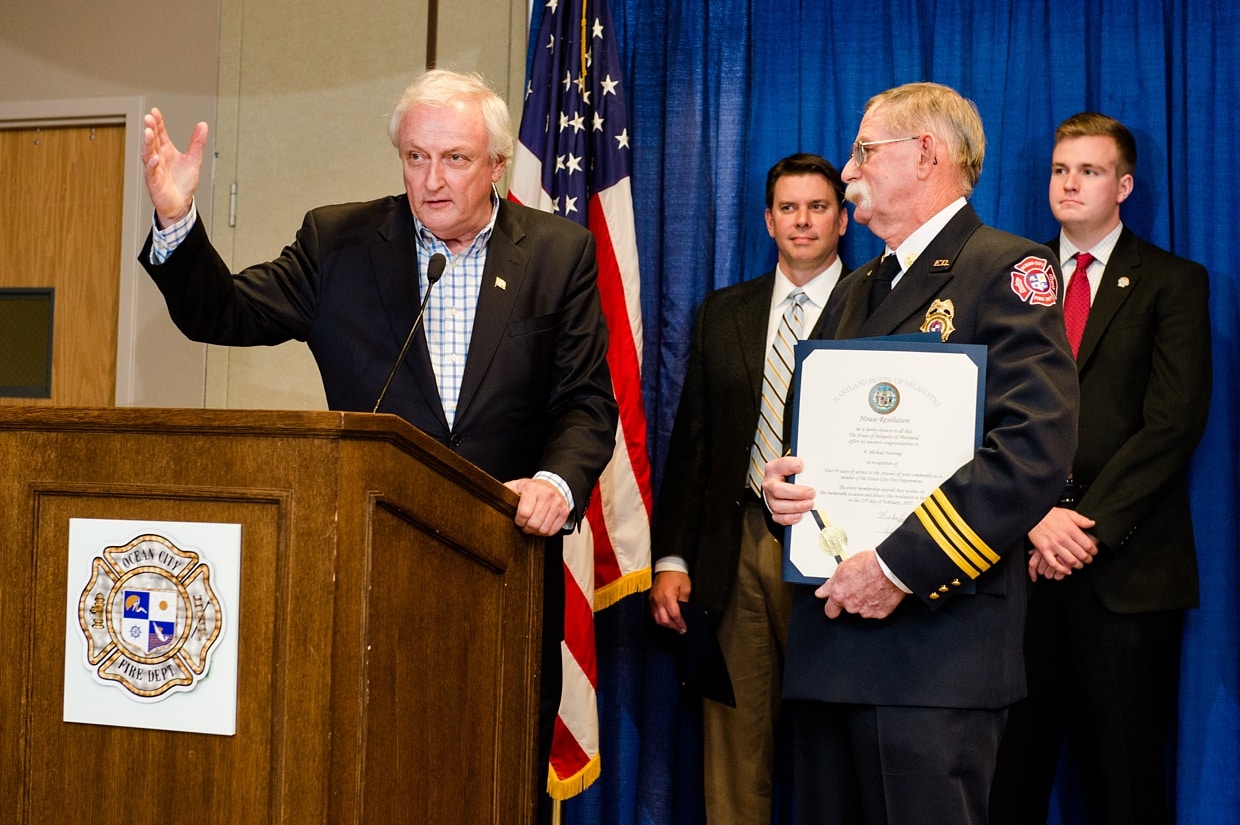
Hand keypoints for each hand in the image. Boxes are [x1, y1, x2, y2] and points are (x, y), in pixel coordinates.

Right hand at [141, 107, 208, 226]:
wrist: (181, 204)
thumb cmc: (183, 183)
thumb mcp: (193, 160)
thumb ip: (197, 143)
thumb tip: (203, 126)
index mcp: (166, 151)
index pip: (160, 133)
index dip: (157, 122)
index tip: (155, 112)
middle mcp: (159, 158)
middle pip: (152, 141)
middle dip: (150, 129)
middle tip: (149, 118)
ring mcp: (155, 169)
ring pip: (148, 154)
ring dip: (148, 143)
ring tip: (148, 133)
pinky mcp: (154, 182)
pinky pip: (151, 172)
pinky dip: (153, 165)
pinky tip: (155, 158)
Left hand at [504, 477, 570, 536]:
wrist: (552, 485)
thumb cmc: (532, 489)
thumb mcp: (517, 486)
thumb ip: (506, 492)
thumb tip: (494, 498)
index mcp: (532, 489)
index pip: (524, 513)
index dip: (519, 521)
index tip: (518, 520)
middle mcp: (547, 495)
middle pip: (534, 524)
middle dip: (527, 528)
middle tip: (525, 525)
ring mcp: (557, 503)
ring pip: (544, 529)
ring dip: (536, 531)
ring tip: (533, 525)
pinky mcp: (564, 511)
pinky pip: (553, 531)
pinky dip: (546, 532)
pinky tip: (542, 525)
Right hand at [649, 571, 691, 631]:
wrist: (668, 566)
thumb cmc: (678, 576)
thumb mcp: (685, 588)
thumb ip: (684, 602)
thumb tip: (684, 613)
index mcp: (668, 596)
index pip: (674, 615)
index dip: (679, 623)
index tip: (684, 629)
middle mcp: (658, 600)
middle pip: (663, 620)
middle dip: (672, 627)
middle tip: (680, 630)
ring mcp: (653, 600)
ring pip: (657, 619)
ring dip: (666, 625)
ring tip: (674, 626)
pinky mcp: (651, 599)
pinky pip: (653, 613)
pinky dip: (660, 619)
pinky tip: (666, 620)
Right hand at [762, 454, 815, 525]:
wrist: (780, 484)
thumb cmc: (789, 475)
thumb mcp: (794, 466)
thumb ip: (803, 467)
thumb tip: (817, 469)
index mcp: (774, 469)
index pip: (780, 465)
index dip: (790, 466)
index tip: (800, 466)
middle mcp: (770, 484)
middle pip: (778, 490)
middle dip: (797, 493)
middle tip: (811, 493)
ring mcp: (771, 498)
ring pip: (778, 506)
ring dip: (796, 506)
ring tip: (809, 504)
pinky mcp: (774, 511)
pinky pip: (779, 518)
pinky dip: (790, 518)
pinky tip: (800, 515)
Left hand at [814, 549, 904, 618]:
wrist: (891, 568)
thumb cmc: (870, 564)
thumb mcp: (843, 568)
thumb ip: (830, 584)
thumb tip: (821, 592)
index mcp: (840, 595)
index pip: (830, 611)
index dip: (832, 607)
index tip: (834, 605)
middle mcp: (852, 606)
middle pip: (848, 608)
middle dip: (852, 599)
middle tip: (859, 586)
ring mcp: (866, 611)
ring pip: (862, 609)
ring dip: (864, 601)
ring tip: (871, 587)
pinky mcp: (880, 613)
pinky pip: (875, 611)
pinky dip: (876, 604)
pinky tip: (879, 592)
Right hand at [1027, 507, 1098, 580]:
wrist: (1032, 515)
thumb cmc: (1049, 514)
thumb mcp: (1068, 513)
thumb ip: (1081, 519)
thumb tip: (1092, 524)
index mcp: (1070, 530)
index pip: (1088, 545)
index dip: (1094, 551)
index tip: (1093, 552)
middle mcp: (1063, 538)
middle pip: (1081, 554)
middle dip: (1088, 559)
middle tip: (1088, 559)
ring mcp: (1053, 545)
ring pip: (1070, 561)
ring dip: (1077, 565)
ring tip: (1079, 564)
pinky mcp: (1044, 550)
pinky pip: (1054, 564)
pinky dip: (1062, 570)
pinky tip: (1066, 570)